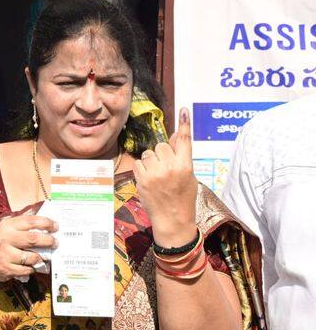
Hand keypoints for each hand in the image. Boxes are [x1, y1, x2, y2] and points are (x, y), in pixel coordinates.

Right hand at [0, 215, 57, 287]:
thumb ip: (24, 221)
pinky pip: (27, 270)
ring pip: (32, 257)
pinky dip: (33, 268)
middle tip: (56, 242)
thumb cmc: (3, 241)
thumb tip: (46, 215)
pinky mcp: (6, 269)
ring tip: (46, 256)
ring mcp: (5, 254)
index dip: (46, 223)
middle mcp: (5, 238)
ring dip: (42, 257)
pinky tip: (33, 265)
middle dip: (48, 241)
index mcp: (8, 225)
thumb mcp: (9, 227)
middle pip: (33, 239)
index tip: (56, 226)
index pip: (30, 221)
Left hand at [134, 108, 197, 246]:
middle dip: (162, 154)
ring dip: (151, 162)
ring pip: (148, 153)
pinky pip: (138, 163)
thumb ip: (181, 157)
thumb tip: (174, 136)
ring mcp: (155, 173)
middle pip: (161, 146)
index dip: (184, 124)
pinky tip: (149, 180)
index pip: (185, 141)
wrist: (173, 220)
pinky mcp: (142, 179)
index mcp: (186, 166)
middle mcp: (171, 168)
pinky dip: (142, 169)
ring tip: (157, 176)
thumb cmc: (183, 198)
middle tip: (166, 169)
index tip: (183, 109)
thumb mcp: (189, 176)